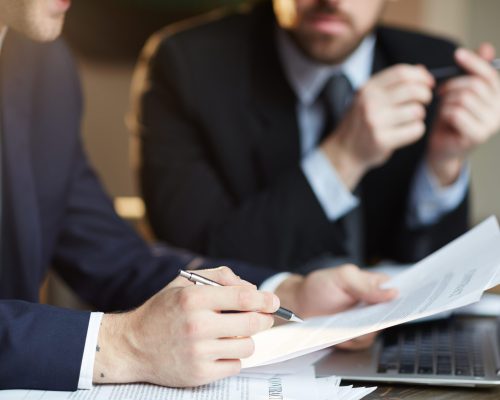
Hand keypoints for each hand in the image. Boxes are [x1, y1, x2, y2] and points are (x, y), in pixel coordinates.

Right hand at [93, 267, 278, 386]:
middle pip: (253, 322)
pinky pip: (235, 365)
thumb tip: (252, 288)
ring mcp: (198, 352)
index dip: (265, 299)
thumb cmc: (162, 311)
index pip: (244, 298)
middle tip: (263, 317)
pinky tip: (219, 349)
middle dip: (264, 318)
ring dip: (246, 338)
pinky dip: (233, 357)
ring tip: (233, 333)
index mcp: (194, 298)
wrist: (132, 346)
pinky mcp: (199, 374)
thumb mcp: (184, 283)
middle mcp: (197, 325)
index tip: (274, 301)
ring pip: (247, 345)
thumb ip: (219, 276)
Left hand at [275, 265, 396, 349]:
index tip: (406, 305)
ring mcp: (365, 321)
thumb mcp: (341, 277)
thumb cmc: (318, 287)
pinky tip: (339, 333)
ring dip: (361, 330)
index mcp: (374, 284)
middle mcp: (373, 303)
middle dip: (381, 318)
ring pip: (377, 331)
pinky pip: (362, 342)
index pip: (398, 290)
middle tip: (365, 318)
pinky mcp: (356, 336)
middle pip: (391, 315)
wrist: (299, 307)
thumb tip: (392, 293)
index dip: (406, 298)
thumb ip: (365, 285)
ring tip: (343, 323)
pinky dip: (350, 340)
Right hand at [321, 65, 433, 189]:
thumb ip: (392, 83)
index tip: (428, 83)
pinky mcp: (382, 140)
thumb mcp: (369, 98)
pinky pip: (415, 130)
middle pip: (413, 90)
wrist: (344, 151)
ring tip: (409, 119)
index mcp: (367, 89)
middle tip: (423, 102)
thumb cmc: (361, 123)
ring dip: (419, 115)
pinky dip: (416, 130)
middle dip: (425, 95)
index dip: (421, 76)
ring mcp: (375, 122)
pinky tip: (406, 132)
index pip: (401, 73)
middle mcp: (370, 103)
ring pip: (417, 111)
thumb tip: (422, 70)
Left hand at [428, 43, 499, 185]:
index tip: (457, 54)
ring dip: (447, 102)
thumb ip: (472, 71)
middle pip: (474, 85)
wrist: (443, 148)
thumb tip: (486, 47)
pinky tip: (445, 120)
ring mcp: (491, 124)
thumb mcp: (461, 91)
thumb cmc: (451, 118)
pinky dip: (445, 113)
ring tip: (444, 109)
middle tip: (440, 92)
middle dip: (452, 85)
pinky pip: (456, 113)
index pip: (489, 74)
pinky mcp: (478, 135)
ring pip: (463, 99)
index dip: (473, 62)